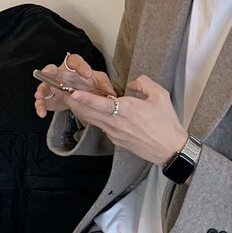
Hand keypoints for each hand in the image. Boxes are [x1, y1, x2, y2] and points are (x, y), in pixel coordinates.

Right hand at [33, 53, 115, 119]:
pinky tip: (42, 112)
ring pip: (44, 85)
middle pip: (53, 69)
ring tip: (40, 96)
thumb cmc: (88, 83)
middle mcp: (61, 74)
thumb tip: (111, 94)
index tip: (87, 74)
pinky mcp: (49, 98)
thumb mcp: (99, 82)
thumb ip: (105, 86)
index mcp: (74, 68)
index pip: (75, 61)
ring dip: (41, 90)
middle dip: (50, 71)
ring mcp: (52, 85)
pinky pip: (42, 101)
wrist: (81, 94)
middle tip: (48, 72)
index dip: (81, 66)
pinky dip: (41, 106)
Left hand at [69, 74, 187, 165]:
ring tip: (69, 98)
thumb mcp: (160, 95)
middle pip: (90, 112)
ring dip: (80, 109)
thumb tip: (132, 83)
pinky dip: (92, 117)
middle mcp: (117, 123)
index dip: (86, 98)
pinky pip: (101, 126)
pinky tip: (90, 111)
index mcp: (127, 110)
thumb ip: (143, 83)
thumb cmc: (166, 123)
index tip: (73, 93)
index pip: (101, 104)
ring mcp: (115, 133)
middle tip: (62, 91)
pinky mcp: (116, 140)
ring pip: (92, 119)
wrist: (169, 148)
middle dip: (74, 102)